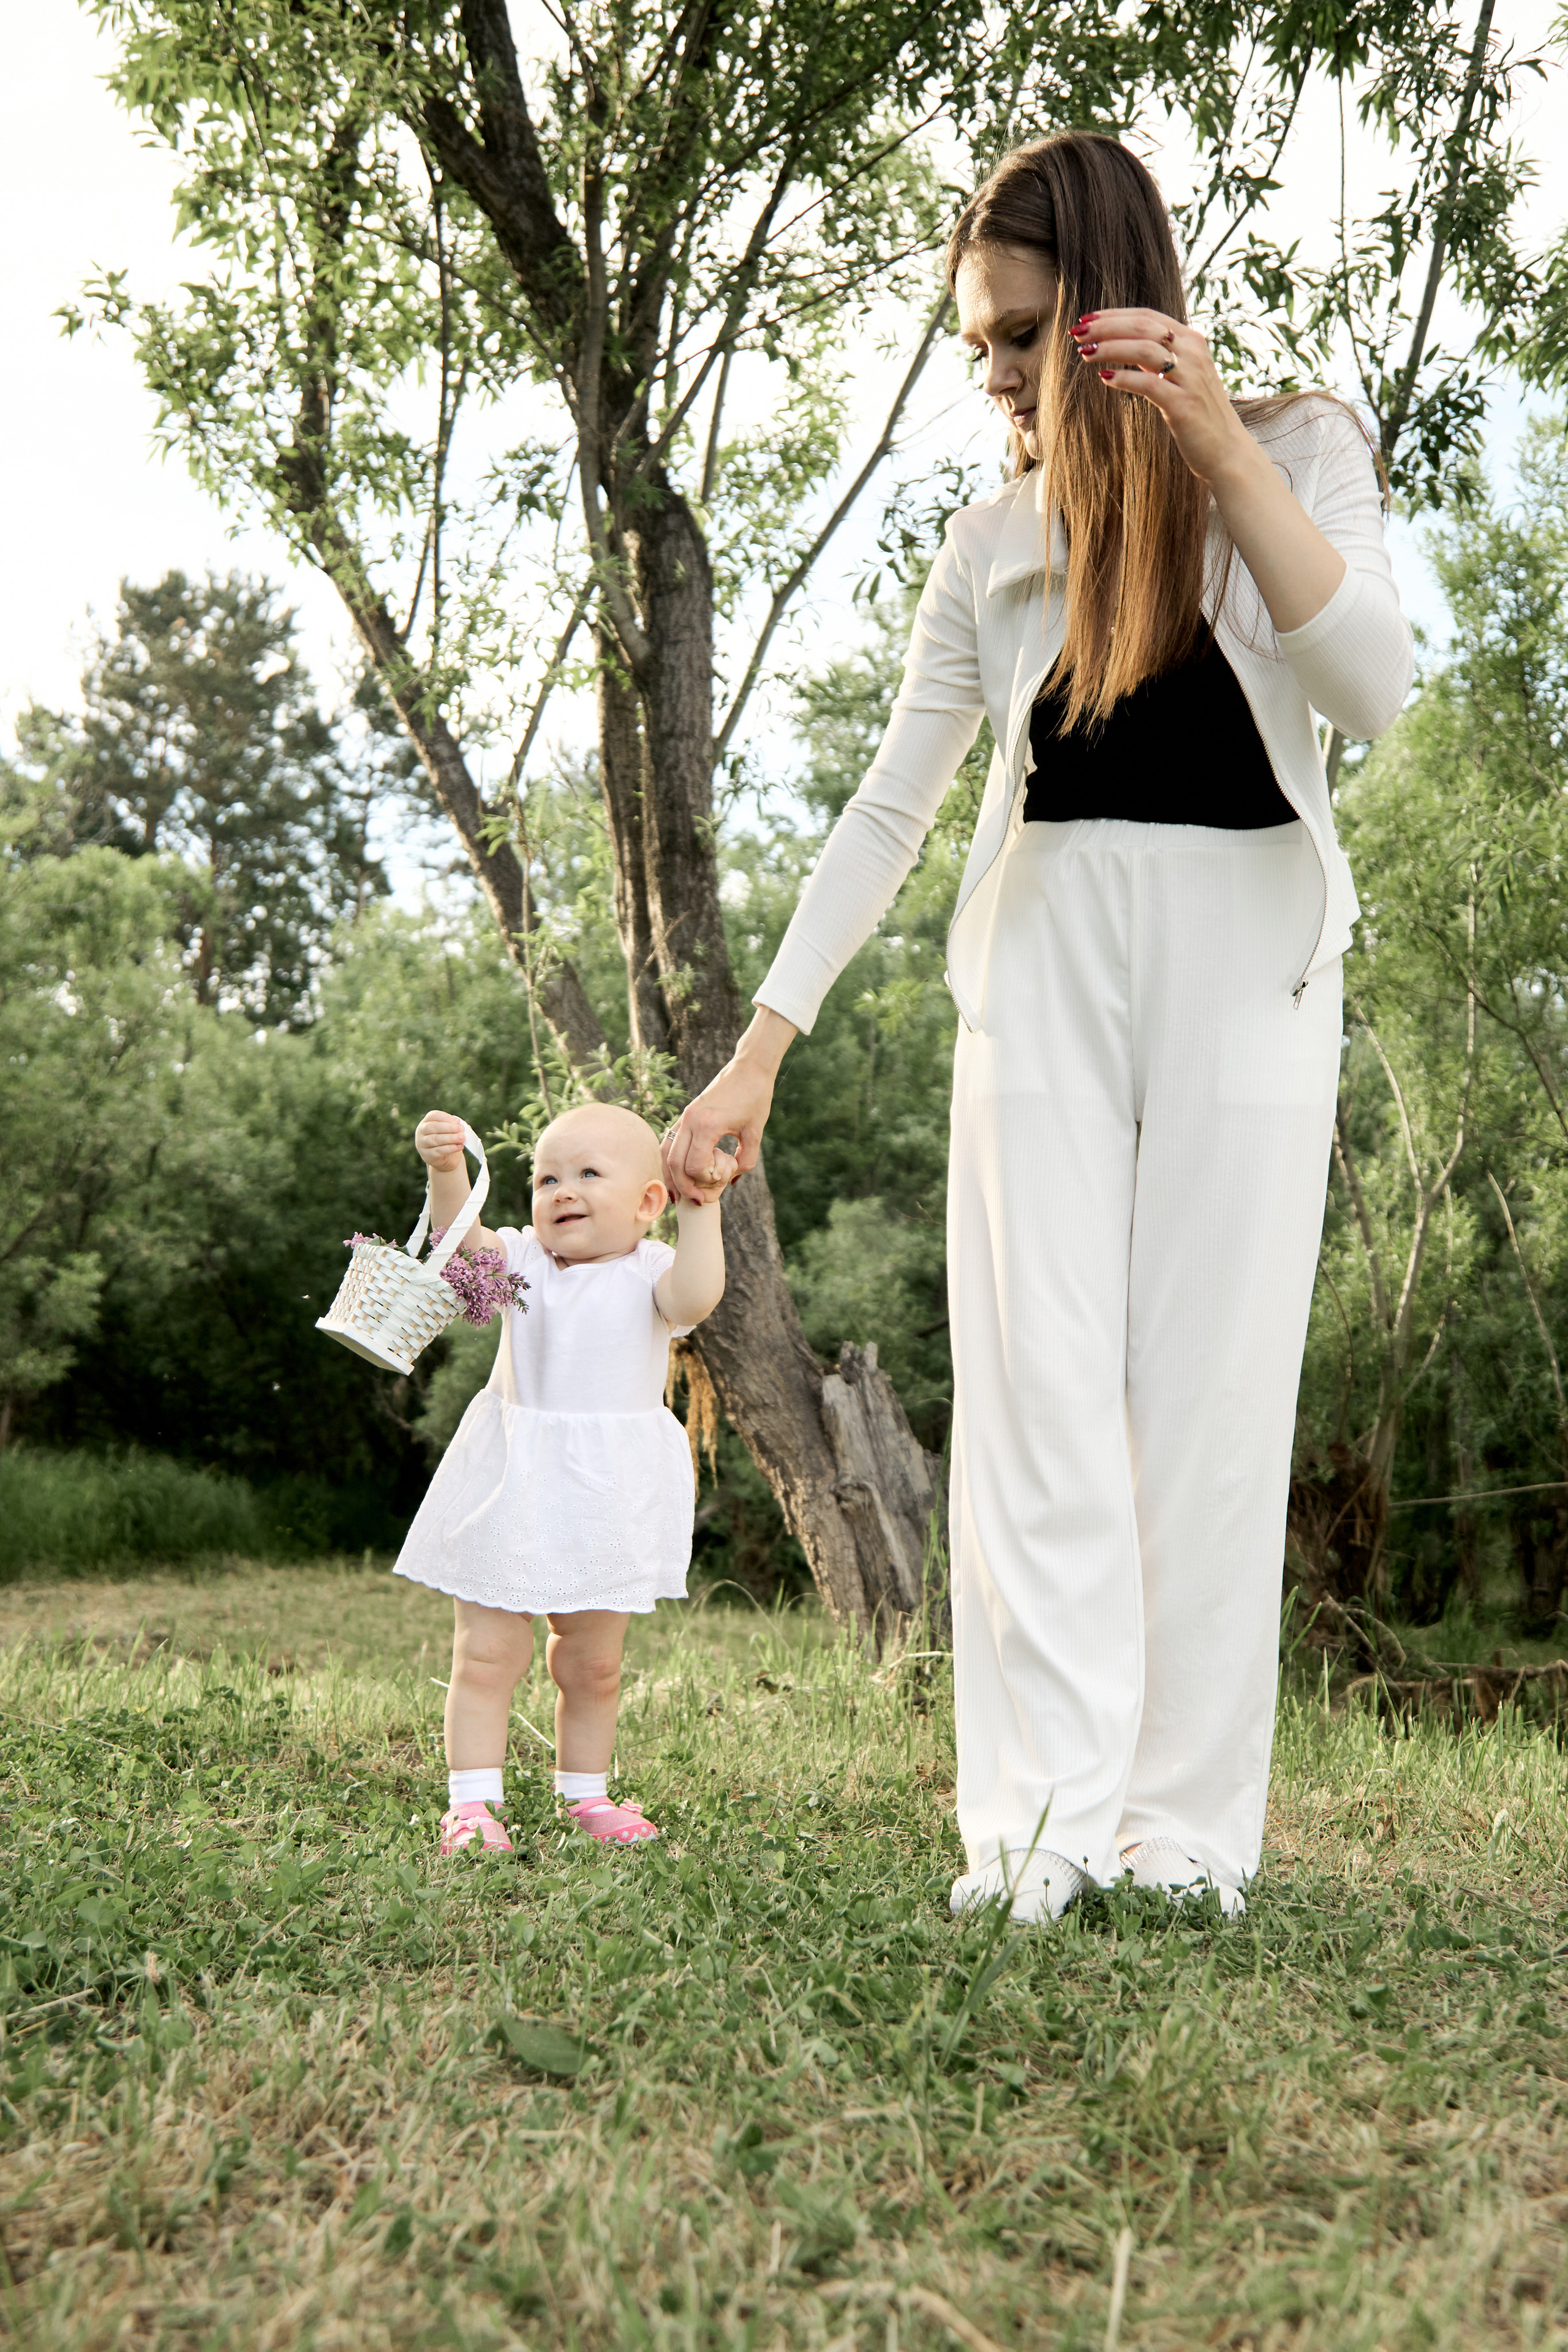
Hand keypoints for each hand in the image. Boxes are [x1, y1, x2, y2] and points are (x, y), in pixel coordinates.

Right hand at [414, 1110, 467, 1172]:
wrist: (445, 1159)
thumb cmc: (448, 1141)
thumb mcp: (451, 1131)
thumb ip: (456, 1126)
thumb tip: (464, 1125)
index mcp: (426, 1121)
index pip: (434, 1115)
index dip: (446, 1118)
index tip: (458, 1121)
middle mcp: (421, 1131)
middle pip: (434, 1127)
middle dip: (449, 1128)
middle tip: (461, 1129)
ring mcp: (422, 1144)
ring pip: (435, 1139)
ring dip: (450, 1138)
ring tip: (462, 1138)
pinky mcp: (427, 1155)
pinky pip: (438, 1151)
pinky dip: (450, 1148)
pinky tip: (460, 1146)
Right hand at [663, 1017, 793, 1204]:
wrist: (749, 1067)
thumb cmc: (756, 1097)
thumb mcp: (755, 1133)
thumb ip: (745, 1161)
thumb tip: (730, 1183)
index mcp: (708, 1125)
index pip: (694, 1165)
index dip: (705, 1179)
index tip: (721, 1180)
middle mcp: (691, 1120)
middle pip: (674, 1162)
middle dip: (683, 1186)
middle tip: (695, 1201)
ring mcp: (685, 1116)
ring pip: (666, 1152)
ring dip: (669, 1174)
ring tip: (677, 1194)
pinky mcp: (686, 1114)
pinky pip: (669, 1141)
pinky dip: (670, 1159)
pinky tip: (676, 1173)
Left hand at [1070, 309, 1251, 486]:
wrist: (1226, 450)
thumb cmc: (1198, 414)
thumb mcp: (1178, 377)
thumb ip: (1156, 359)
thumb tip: (1122, 345)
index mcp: (1191, 341)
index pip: (1147, 317)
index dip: (1114, 315)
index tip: (1087, 320)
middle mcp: (1193, 353)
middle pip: (1143, 327)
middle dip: (1106, 327)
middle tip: (1077, 333)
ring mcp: (1190, 377)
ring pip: (1144, 349)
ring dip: (1110, 348)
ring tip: (1085, 353)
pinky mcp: (1183, 404)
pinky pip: (1149, 384)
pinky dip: (1124, 378)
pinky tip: (1104, 378)